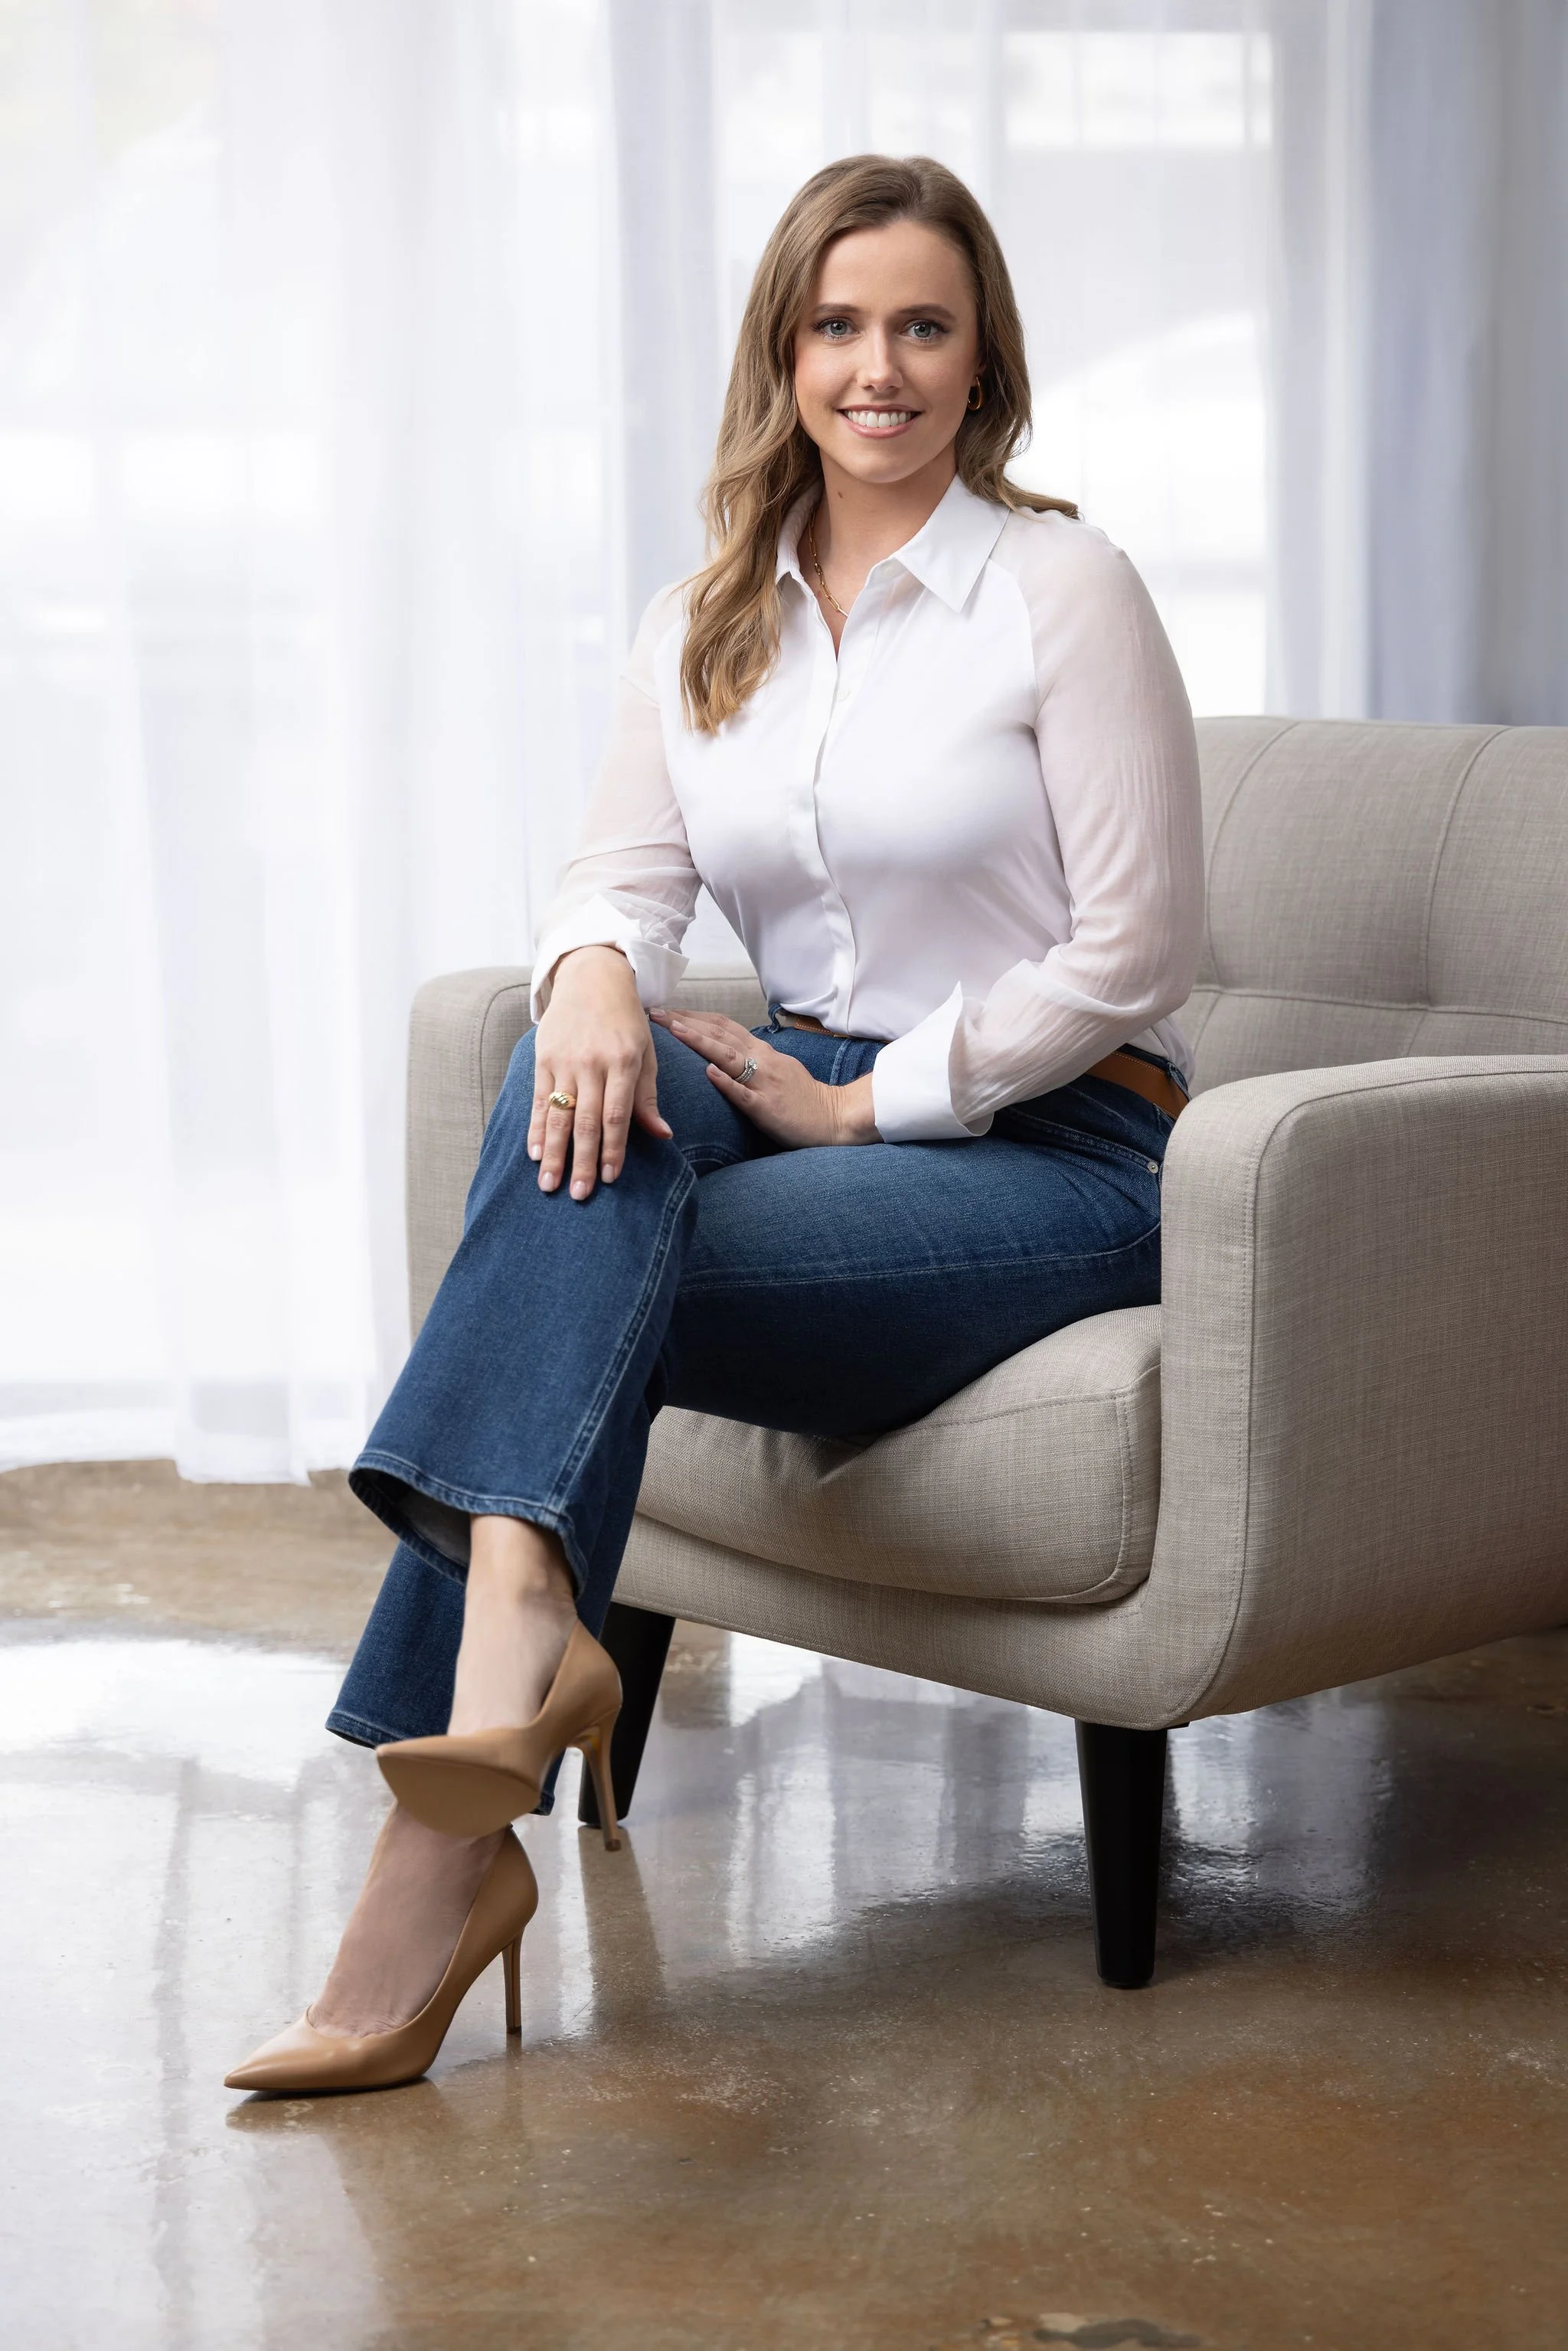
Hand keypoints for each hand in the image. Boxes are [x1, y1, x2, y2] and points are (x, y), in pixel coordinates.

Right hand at [530, 947, 670, 1199]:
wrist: (592, 978)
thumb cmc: (626, 1022)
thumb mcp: (646, 1053)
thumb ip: (647, 1097)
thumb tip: (662, 1136)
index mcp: (624, 1062)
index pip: (617, 1116)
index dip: (613, 1150)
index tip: (609, 1179)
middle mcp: (592, 1063)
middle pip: (586, 1122)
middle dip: (582, 1161)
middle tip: (579, 1195)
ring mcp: (565, 1061)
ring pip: (558, 1114)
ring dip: (553, 1153)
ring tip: (548, 1184)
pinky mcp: (543, 1058)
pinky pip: (537, 1099)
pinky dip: (535, 1128)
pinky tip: (534, 1153)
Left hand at [649, 1010, 879, 1148]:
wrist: (835, 1118)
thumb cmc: (803, 1099)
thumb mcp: (776, 1070)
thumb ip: (750, 1060)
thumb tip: (719, 1057)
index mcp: (761, 1052)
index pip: (722, 1026)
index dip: (693, 1016)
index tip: (666, 1010)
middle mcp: (762, 1060)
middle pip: (719, 1034)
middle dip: (685, 1021)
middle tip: (655, 1012)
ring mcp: (765, 1083)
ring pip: (729, 1056)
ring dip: (700, 1041)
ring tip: (673, 1029)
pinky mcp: (768, 1108)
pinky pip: (745, 1094)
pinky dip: (727, 1082)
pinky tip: (709, 1073)